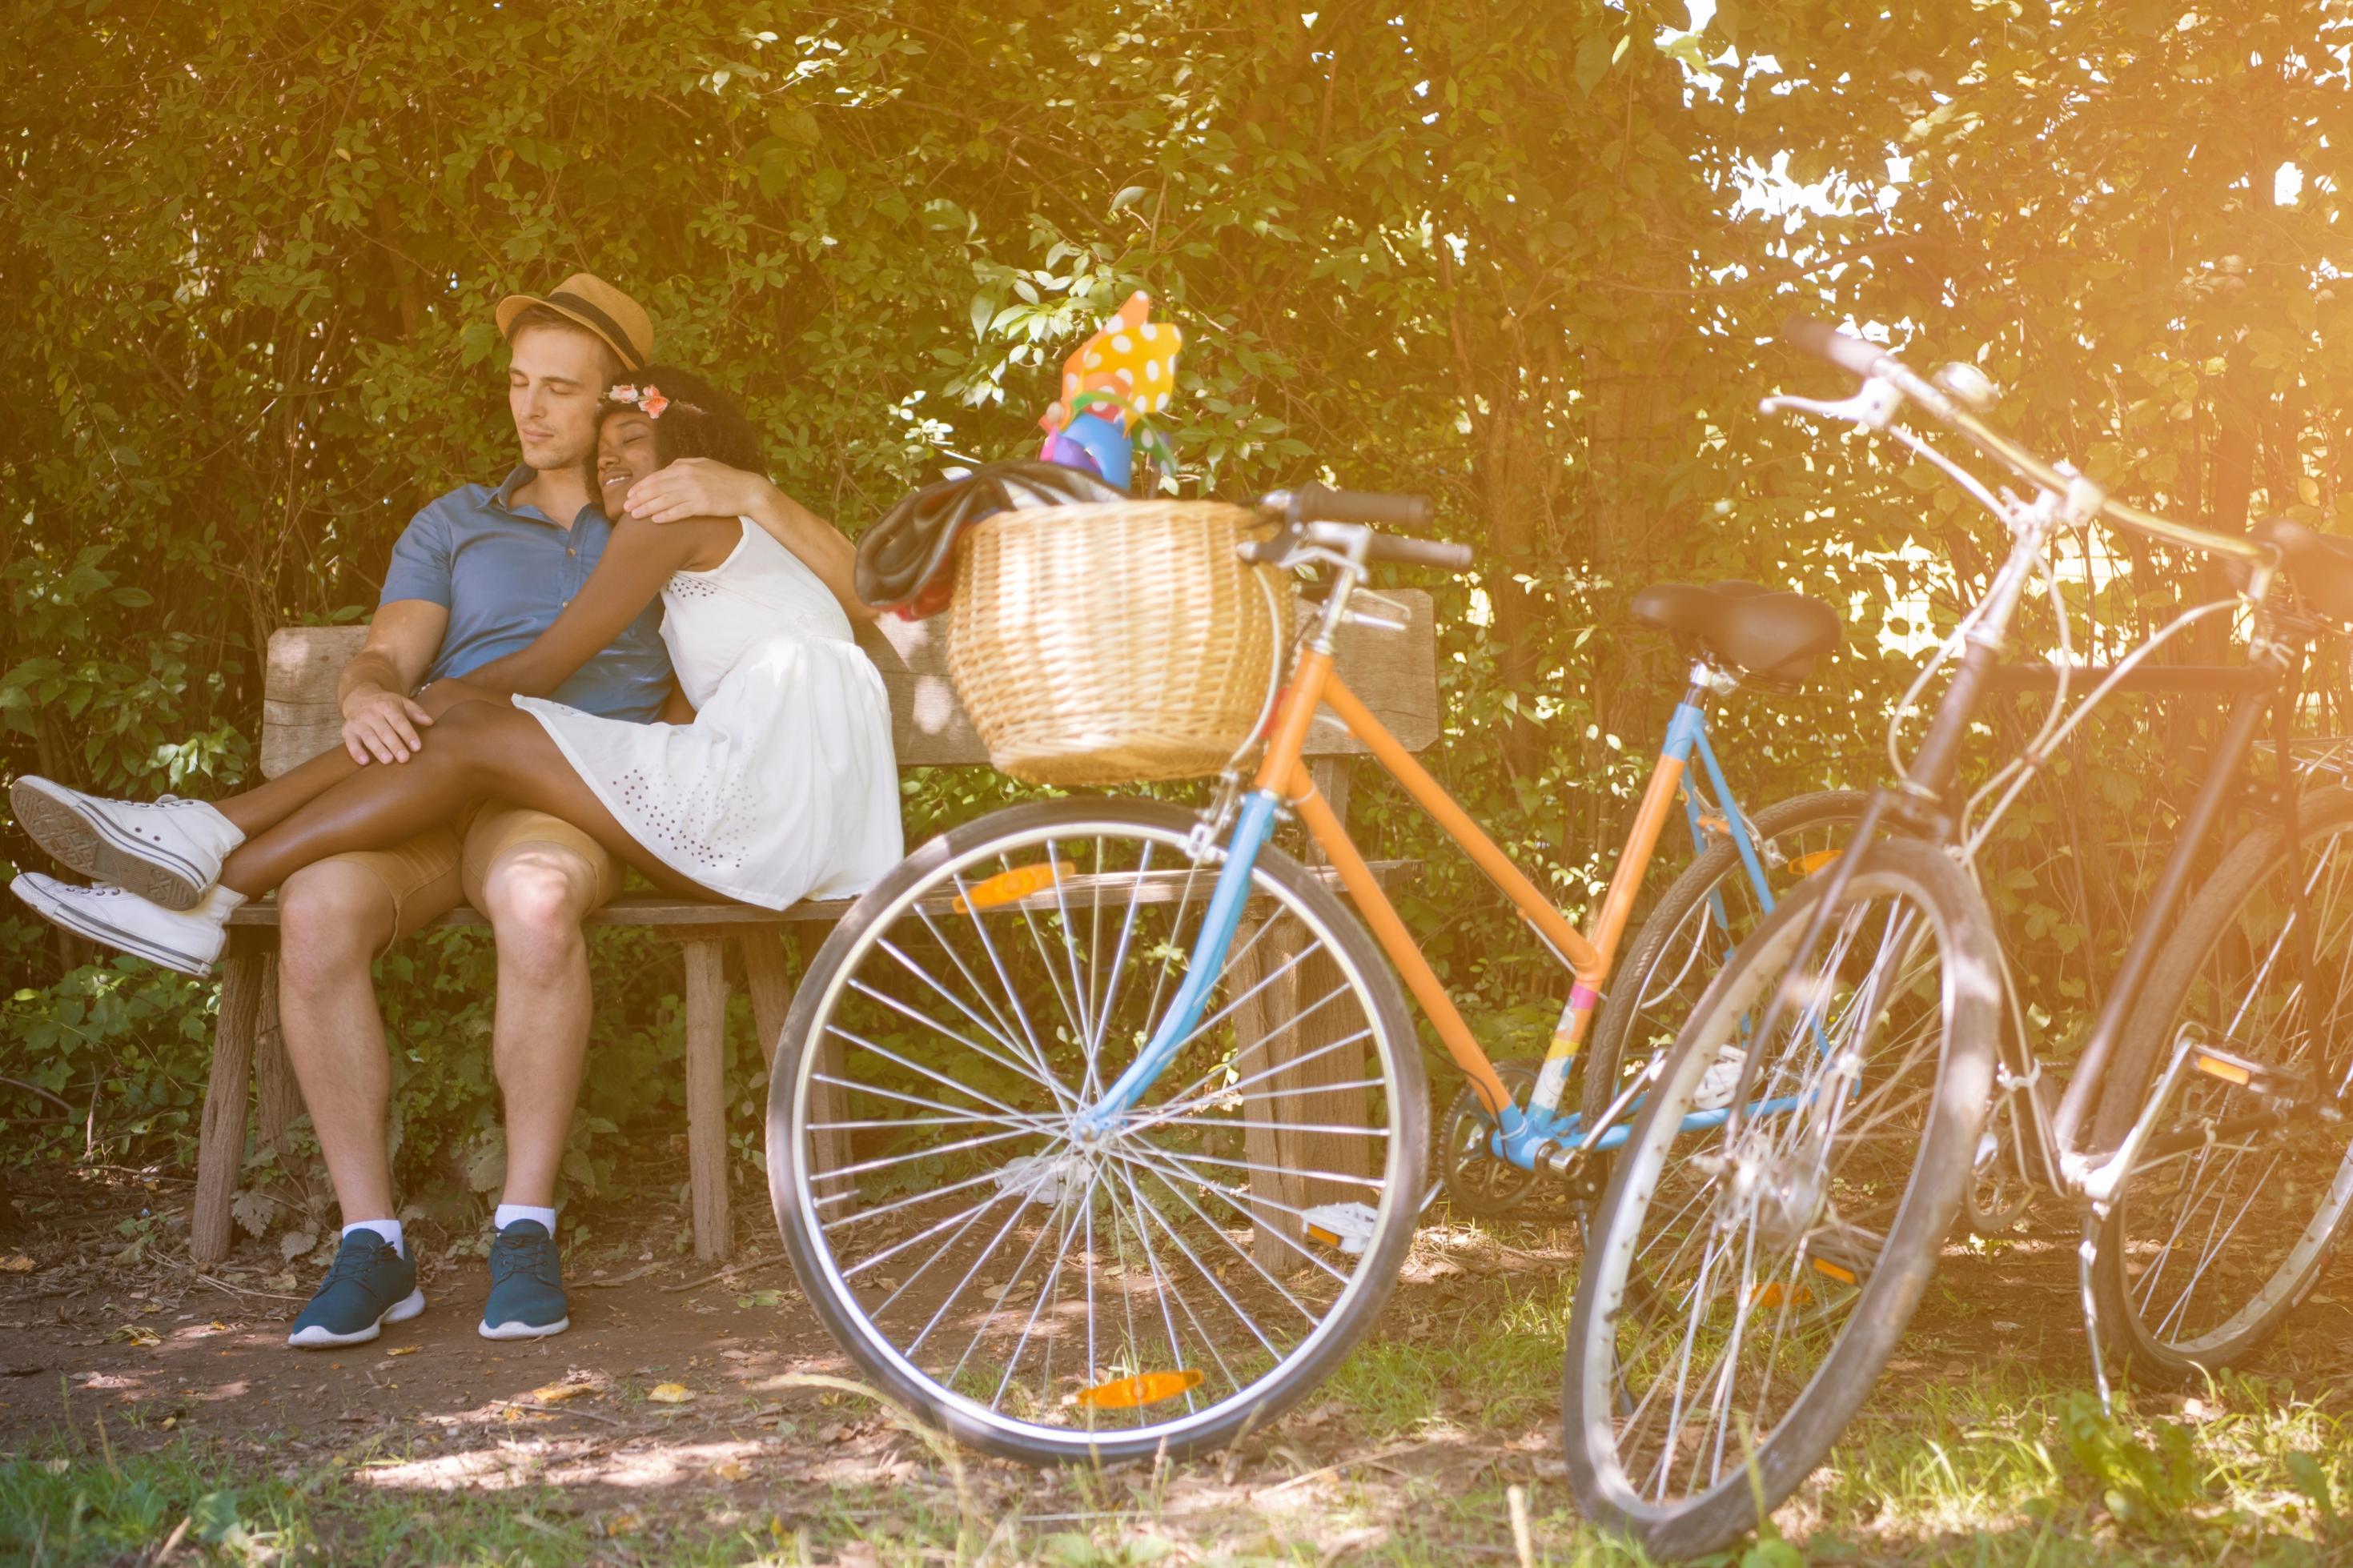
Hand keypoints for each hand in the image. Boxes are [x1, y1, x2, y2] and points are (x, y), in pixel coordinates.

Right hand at [341, 685, 434, 763]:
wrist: (359, 695)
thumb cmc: (385, 704)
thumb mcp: (402, 702)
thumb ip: (416, 712)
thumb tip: (430, 722)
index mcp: (387, 706)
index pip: (399, 721)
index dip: (408, 734)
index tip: (417, 747)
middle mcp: (371, 713)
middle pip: (384, 731)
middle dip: (394, 745)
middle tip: (404, 758)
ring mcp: (358, 722)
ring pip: (368, 737)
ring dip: (378, 749)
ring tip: (388, 761)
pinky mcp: (347, 730)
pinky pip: (350, 742)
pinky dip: (356, 752)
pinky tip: (364, 761)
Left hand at [622, 458, 771, 523]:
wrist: (747, 490)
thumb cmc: (725, 478)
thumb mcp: (703, 464)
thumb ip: (683, 466)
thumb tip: (666, 470)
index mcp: (685, 466)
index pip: (656, 477)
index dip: (641, 487)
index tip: (630, 495)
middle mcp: (687, 477)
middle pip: (656, 488)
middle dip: (639, 498)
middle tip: (626, 508)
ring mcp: (694, 491)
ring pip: (664, 500)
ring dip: (647, 508)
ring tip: (635, 516)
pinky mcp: (702, 505)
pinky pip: (679, 511)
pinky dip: (666, 515)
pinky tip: (655, 520)